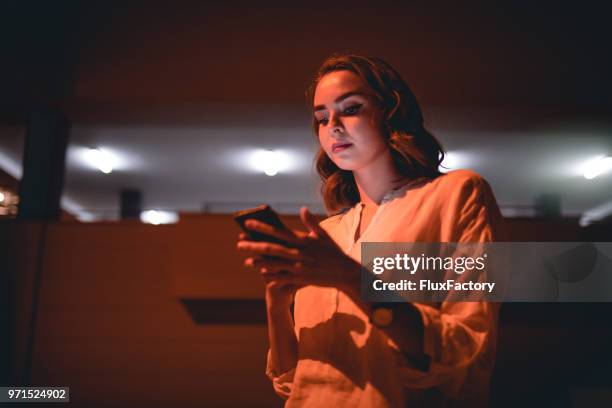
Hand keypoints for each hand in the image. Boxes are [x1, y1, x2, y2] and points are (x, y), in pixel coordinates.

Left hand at [236, 207, 360, 292]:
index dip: (262, 227)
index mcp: (303, 240)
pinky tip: (261, 274)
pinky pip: (282, 277)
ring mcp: (299, 267)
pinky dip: (271, 276)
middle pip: (271, 247)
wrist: (345, 273)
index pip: (278, 231)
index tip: (248, 223)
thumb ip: (311, 223)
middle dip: (254, 245)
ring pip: (274, 263)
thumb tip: (302, 209)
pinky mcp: (301, 279)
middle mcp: (299, 253)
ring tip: (246, 259)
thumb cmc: (334, 253)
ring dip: (258, 261)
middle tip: (239, 242)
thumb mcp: (324, 235)